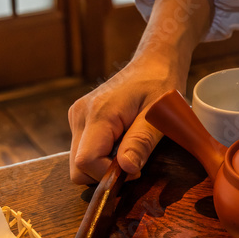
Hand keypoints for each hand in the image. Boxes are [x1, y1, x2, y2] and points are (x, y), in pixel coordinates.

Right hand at [69, 57, 182, 183]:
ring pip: (80, 163)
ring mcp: (78, 118)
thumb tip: (126, 168)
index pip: (86, 161)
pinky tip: (122, 143)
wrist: (153, 63)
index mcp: (98, 114)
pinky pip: (85, 151)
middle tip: (134, 161)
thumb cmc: (160, 84)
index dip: (109, 174)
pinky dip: (103, 156)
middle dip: (105, 173)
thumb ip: (141, 141)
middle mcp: (80, 116)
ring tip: (130, 148)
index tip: (136, 169)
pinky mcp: (81, 121)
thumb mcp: (159, 115)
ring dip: (104, 165)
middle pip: (78, 167)